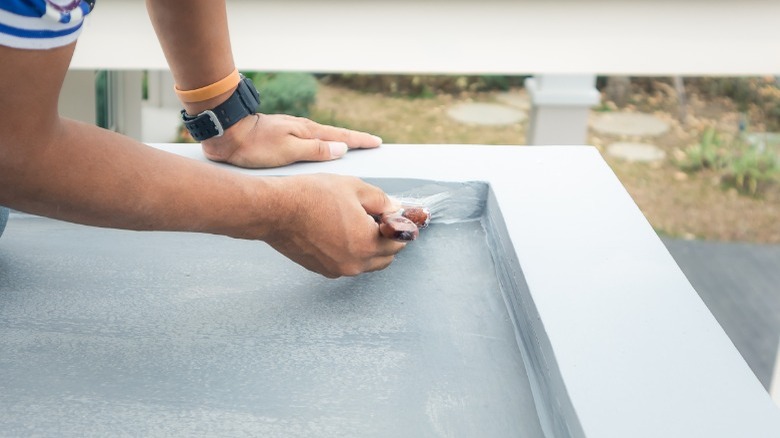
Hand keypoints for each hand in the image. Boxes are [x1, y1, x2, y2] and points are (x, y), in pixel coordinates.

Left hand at [201, 113, 382, 167]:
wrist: (227, 134)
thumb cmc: (256, 146)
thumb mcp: (288, 151)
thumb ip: (316, 150)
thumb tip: (342, 149)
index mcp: (308, 133)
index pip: (342, 138)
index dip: (360, 141)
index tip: (377, 142)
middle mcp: (302, 130)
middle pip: (334, 136)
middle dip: (353, 140)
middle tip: (370, 144)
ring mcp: (292, 131)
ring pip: (321, 138)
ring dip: (336, 143)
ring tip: (349, 149)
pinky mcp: (281, 136)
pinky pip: (309, 142)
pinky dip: (320, 145)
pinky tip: (318, 151)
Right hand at [263, 174, 405, 277]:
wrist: (276, 210)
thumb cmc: (311, 196)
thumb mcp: (355, 188)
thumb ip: (382, 201)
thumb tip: (395, 209)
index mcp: (368, 243)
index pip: (399, 242)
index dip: (399, 227)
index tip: (395, 217)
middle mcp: (355, 263)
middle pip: (386, 257)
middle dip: (387, 240)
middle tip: (377, 219)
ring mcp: (337, 269)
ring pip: (366, 263)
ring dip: (369, 248)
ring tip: (355, 224)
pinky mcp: (322, 269)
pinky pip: (347, 264)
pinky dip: (350, 253)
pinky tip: (339, 232)